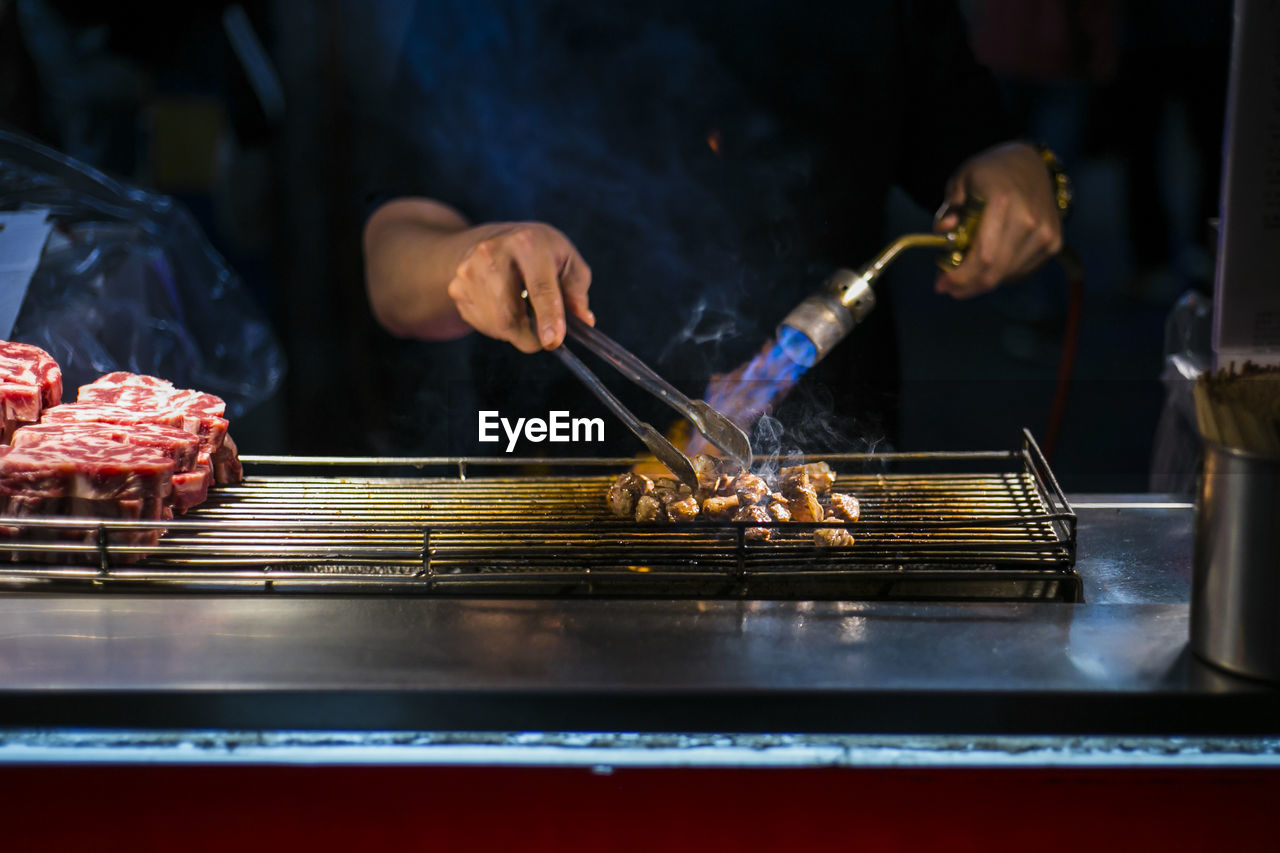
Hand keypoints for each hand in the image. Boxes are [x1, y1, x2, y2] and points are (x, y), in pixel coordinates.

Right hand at [449, 222, 593, 352]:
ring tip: (522, 310)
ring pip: (495, 325)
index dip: (548, 317)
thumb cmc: (537, 252)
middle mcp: (492, 253)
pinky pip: (482, 324)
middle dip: (530, 336)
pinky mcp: (457, 288)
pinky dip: (498, 326)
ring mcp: (469, 271)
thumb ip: (577, 289)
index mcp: (528, 243)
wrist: (490, 240)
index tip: (553, 341)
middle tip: (544, 335)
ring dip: (515, 331)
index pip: (540, 287)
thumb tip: (583, 320)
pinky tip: (503, 306)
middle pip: (509, 315)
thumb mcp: (566, 259)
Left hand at [934, 141, 1063, 298]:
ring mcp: (1045, 233)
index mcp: (1003, 201)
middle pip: (995, 272)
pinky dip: (1001, 275)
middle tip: (949, 288)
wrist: (1031, 164)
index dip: (960, 277)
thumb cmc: (990, 173)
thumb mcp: (962, 181)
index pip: (983, 255)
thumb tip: (943, 231)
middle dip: (967, 286)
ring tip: (965, 273)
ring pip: (1007, 276)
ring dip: (982, 282)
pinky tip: (988, 265)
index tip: (940, 285)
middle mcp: (1029, 220)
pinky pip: (1021, 272)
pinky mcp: (1054, 243)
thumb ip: (950, 208)